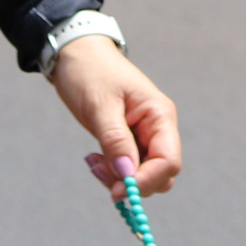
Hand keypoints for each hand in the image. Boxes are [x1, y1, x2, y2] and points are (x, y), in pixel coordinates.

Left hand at [51, 36, 181, 197]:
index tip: (117, 190)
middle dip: (132, 182)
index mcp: (159, 115)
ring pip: (143, 174)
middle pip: (160, 174)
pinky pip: (128, 167)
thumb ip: (116, 141)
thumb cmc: (90, 72)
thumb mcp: (100, 105)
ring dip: (119, 178)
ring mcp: (143, 135)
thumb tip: (127, 176)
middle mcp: (157, 127)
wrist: (76, 54)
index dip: (146, 181)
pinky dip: (112, 170)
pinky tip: (94, 158)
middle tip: (98, 170)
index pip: (169, 161)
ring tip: (93, 161)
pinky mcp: (128, 140)